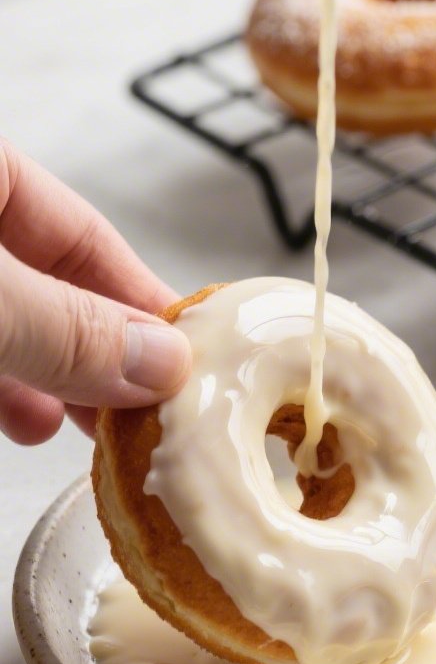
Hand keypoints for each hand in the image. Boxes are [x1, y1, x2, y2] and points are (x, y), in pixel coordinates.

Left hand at [0, 138, 190, 444]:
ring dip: (55, 381)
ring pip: (13, 323)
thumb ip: (64, 328)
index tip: (189, 359)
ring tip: (100, 432)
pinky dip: (5, 388)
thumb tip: (160, 360)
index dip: (139, 298)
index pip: (82, 232)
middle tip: (152, 413)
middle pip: (52, 285)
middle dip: (102, 352)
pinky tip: (31, 422)